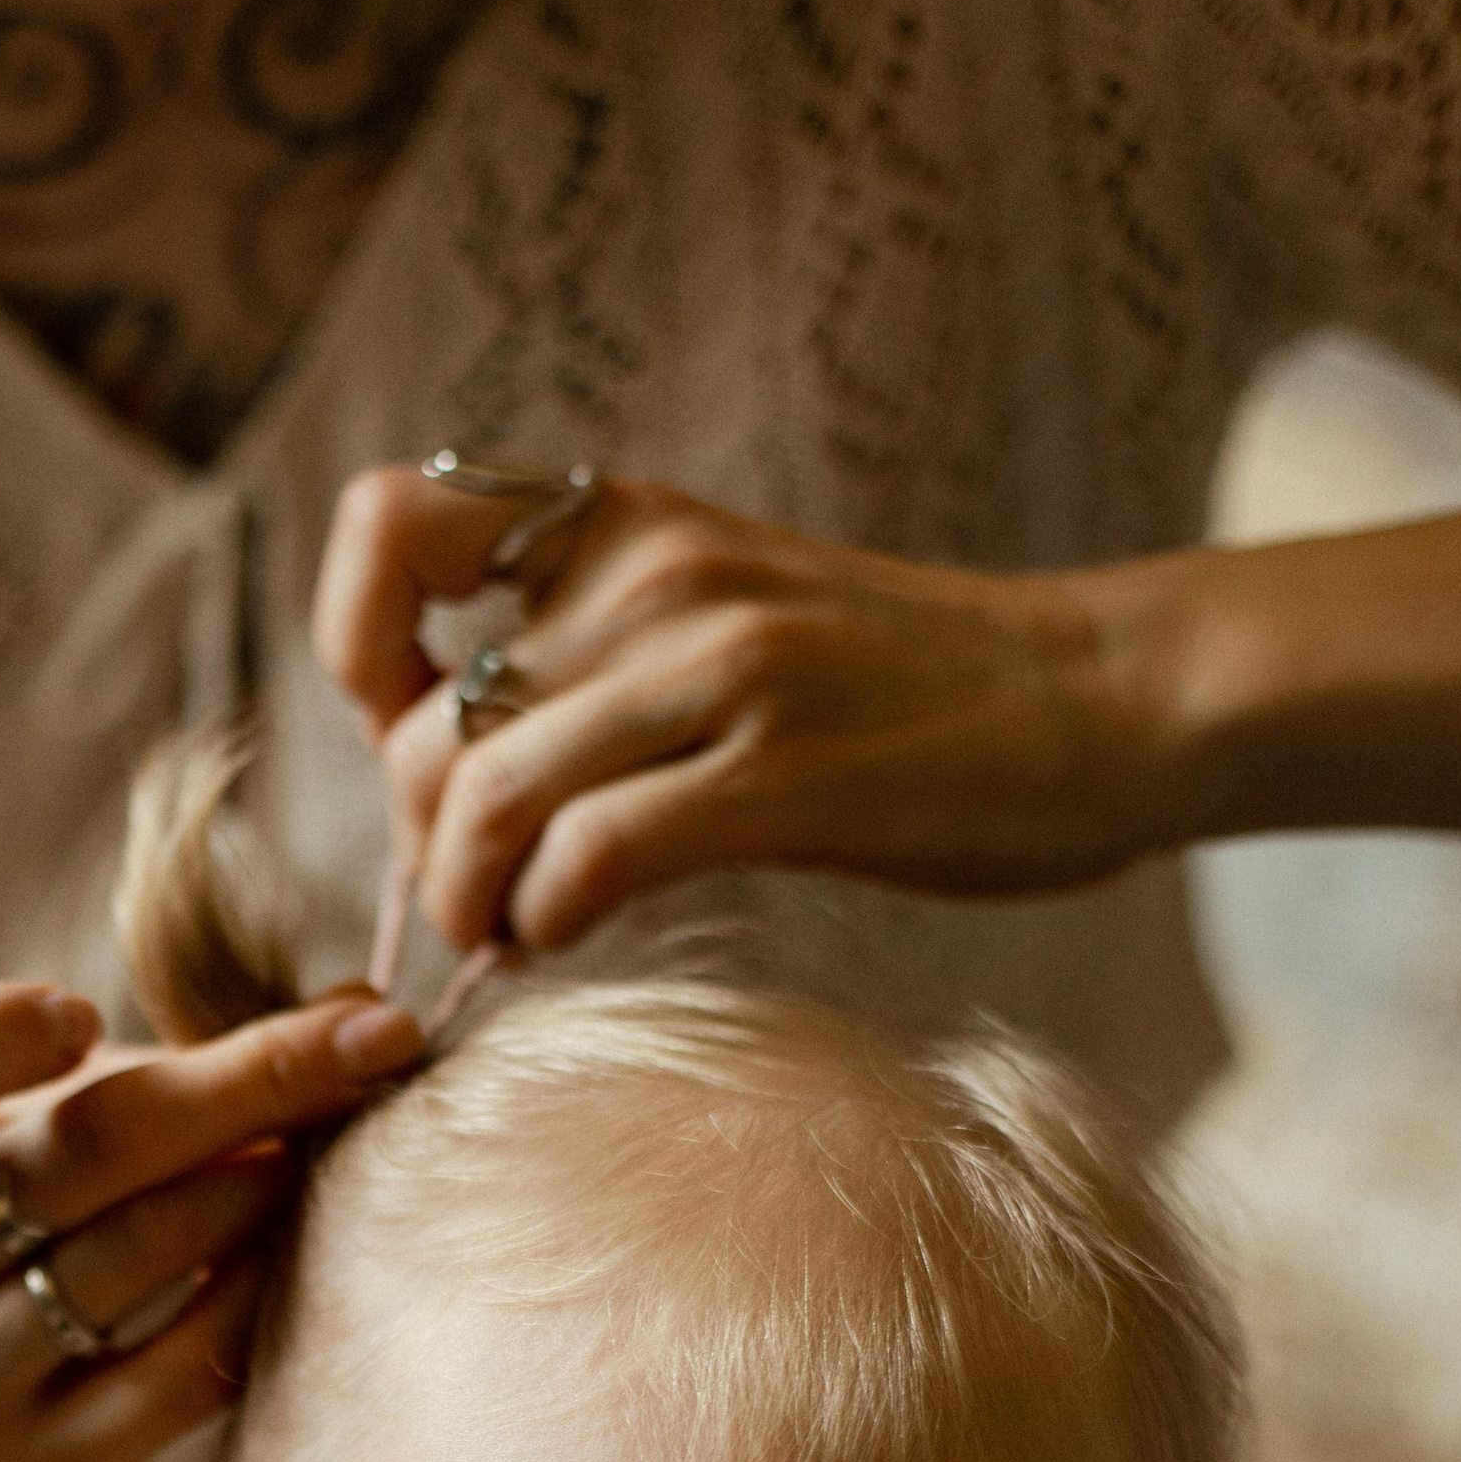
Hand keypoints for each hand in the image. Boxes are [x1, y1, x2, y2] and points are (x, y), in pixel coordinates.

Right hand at [0, 971, 423, 1461]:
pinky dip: (255, 1289)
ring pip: (138, 1258)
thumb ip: (124, 1063)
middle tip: (368, 1040)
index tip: (81, 1010)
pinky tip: (300, 1247)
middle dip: (243, 1084)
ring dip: (261, 1185)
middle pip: (72, 1158)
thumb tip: (354, 1005)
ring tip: (331, 1140)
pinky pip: (180, 1368)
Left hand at [314, 461, 1156, 953]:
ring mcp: (718, 669)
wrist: (1100, 698)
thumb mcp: (724, 611)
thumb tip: (445, 768)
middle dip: (420, 853)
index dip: (359, 653)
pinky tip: (579, 936)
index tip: (413, 737)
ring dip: (468, 903)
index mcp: (624, 522)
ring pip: (480, 796)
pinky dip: (548, 921)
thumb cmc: (904, 689)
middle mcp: (653, 575)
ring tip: (514, 938)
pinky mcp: (779, 774)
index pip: (388, 525)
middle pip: (424, 730)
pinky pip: (586, 857)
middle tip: (475, 909)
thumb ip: (593, 650)